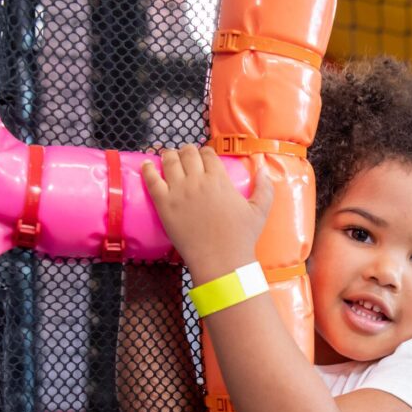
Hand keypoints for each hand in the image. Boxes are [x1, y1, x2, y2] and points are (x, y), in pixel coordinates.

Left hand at [141, 144, 274, 283]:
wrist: (221, 260)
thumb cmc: (241, 238)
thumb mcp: (259, 211)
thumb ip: (265, 188)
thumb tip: (264, 169)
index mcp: (219, 179)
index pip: (208, 153)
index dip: (205, 152)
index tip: (203, 156)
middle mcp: (197, 180)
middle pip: (188, 153)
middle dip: (187, 151)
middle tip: (186, 156)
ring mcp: (178, 191)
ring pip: (169, 161)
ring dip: (169, 155)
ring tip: (169, 157)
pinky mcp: (163, 204)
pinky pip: (151, 179)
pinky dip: (148, 169)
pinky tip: (147, 165)